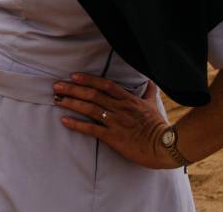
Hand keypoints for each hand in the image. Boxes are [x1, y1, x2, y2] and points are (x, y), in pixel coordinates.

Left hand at [53, 73, 177, 168]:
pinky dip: (76, 124)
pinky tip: (64, 121)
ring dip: (71, 103)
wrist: (166, 147)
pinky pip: (91, 129)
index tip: (73, 76)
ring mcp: (116, 122)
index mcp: (128, 100)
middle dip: (72, 89)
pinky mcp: (113, 137)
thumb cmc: (159, 127)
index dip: (88, 79)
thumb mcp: (153, 105)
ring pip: (89, 109)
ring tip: (56, 100)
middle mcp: (120, 108)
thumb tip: (150, 81)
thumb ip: (148, 92)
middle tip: (56, 86)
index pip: (105, 85)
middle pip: (92, 95)